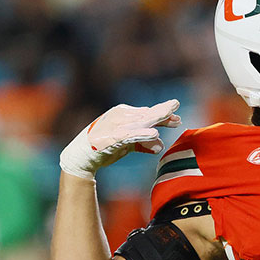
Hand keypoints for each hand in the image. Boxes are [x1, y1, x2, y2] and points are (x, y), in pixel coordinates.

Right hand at [59, 100, 181, 179]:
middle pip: (147, 114)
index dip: (164, 115)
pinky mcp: (112, 137)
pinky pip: (130, 135)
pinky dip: (142, 134)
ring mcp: (116, 125)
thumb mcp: (128, 143)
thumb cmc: (105, 146)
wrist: (81, 155)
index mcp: (125, 115)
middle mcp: (122, 116)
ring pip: (141, 122)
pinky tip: (155, 134)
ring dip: (156, 119)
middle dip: (163, 111)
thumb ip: (144, 142)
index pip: (149, 114)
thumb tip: (161, 145)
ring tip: (171, 117)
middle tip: (176, 105)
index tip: (178, 119)